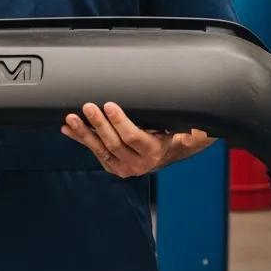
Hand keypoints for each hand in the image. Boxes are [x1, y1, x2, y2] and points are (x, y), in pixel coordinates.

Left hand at [60, 102, 213, 177]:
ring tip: (71, 118)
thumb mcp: (183, 133)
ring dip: (83, 132)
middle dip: (99, 123)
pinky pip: (93, 150)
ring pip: (99, 148)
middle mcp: (136, 163)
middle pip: (113, 142)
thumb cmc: (171, 137)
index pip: (133, 136)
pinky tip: (68, 128)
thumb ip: (192, 131)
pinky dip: (80, 138)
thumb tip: (202, 129)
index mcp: (152, 151)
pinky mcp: (110, 164)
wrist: (163, 155)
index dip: (120, 121)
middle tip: (88, 106)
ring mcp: (121, 165)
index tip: (110, 104)